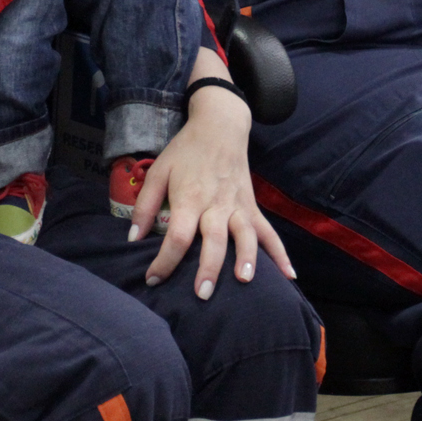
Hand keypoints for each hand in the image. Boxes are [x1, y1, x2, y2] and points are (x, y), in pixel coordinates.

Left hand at [136, 50, 294, 297]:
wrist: (220, 126)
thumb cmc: (185, 151)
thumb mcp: (158, 171)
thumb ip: (144, 205)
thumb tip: (132, 239)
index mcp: (190, 197)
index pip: (177, 235)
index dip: (164, 260)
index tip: (153, 279)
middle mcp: (216, 204)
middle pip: (214, 239)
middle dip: (209, 268)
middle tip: (202, 294)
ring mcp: (238, 206)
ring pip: (245, 235)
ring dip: (248, 258)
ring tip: (246, 281)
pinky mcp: (252, 207)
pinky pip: (269, 232)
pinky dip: (280, 254)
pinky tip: (289, 276)